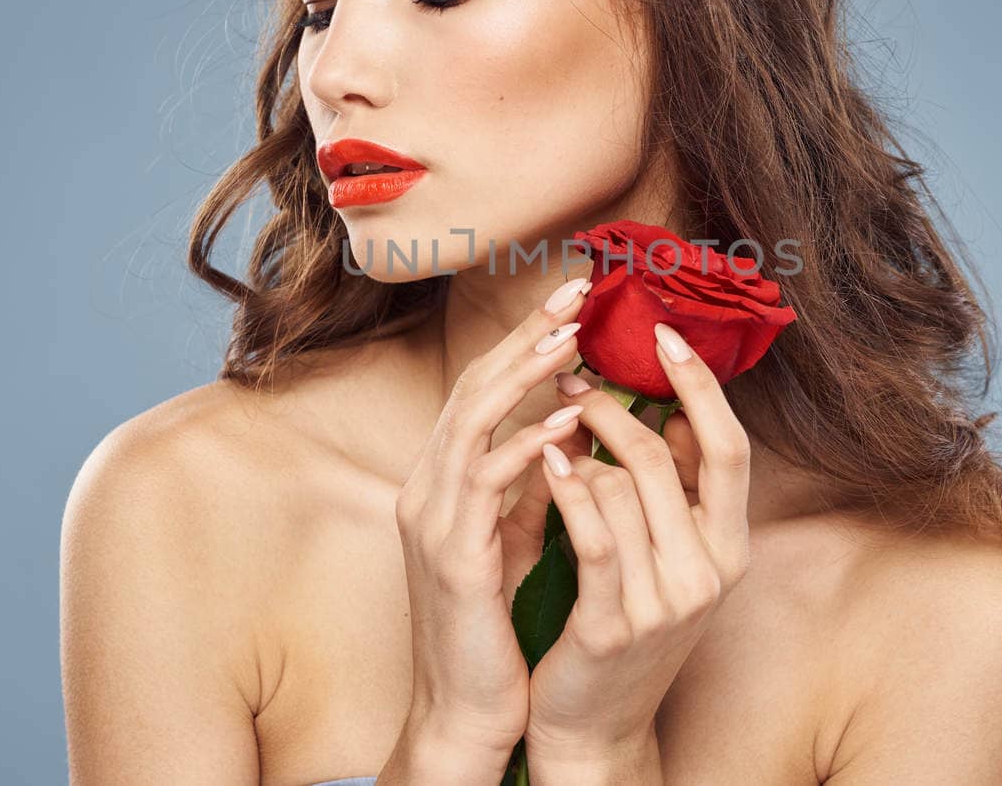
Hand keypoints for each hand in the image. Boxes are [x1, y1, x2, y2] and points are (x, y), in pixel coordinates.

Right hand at [392, 276, 596, 763]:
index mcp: (443, 481)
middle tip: (574, 291)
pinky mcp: (449, 555)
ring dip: (522, 375)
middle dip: (523, 335)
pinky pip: (485, 482)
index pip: (481, 389)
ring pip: (470, 420)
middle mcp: (428, 487)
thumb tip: (570, 430)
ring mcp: (432, 519)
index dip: (522, 340)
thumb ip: (529, 483)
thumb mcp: (513, 538)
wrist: (468, 710)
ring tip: (572, 339)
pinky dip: (527, 445)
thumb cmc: (497, 627)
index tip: (572, 301)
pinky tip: (567, 421)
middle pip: (471, 387)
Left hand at [524, 321, 752, 763]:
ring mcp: (666, 602)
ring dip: (581, 449)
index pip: (732, 448)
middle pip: (669, 457)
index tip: (665, 334)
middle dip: (615, 408)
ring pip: (623, 488)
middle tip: (572, 380)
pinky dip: (568, 489)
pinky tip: (548, 462)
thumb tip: (670, 404)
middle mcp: (710, 573)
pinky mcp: (615, 624)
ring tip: (552, 433)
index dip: (702, 386)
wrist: (592, 722)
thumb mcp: (664, 554)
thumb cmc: (619, 619)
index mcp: (730, 547)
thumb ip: (672, 488)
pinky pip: (593, 535)